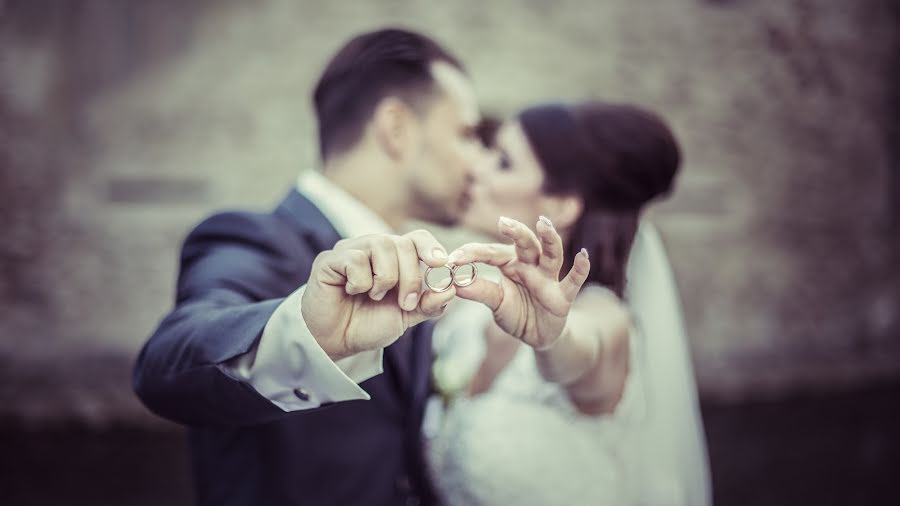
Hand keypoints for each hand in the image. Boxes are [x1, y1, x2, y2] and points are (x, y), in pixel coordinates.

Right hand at [302, 230, 455, 358]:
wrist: (336, 342)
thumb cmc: (369, 324)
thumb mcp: (406, 317)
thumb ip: (429, 304)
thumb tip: (451, 288)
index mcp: (395, 258)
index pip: (418, 238)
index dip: (431, 248)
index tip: (441, 264)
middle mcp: (374, 248)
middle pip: (402, 243)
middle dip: (411, 276)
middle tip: (405, 302)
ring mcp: (351, 250)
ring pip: (381, 245)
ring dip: (385, 279)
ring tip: (374, 297)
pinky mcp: (329, 260)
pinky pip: (355, 259)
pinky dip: (360, 282)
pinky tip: (352, 292)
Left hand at [448, 216, 589, 349]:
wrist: (538, 335)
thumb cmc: (516, 313)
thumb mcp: (496, 303)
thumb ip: (480, 292)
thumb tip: (455, 284)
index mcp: (510, 264)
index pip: (491, 253)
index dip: (473, 254)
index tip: (452, 258)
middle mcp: (530, 266)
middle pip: (525, 244)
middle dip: (516, 232)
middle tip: (503, 222)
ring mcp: (548, 278)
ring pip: (551, 254)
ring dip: (549, 239)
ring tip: (544, 224)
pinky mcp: (563, 295)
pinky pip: (574, 280)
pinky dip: (580, 268)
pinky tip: (582, 255)